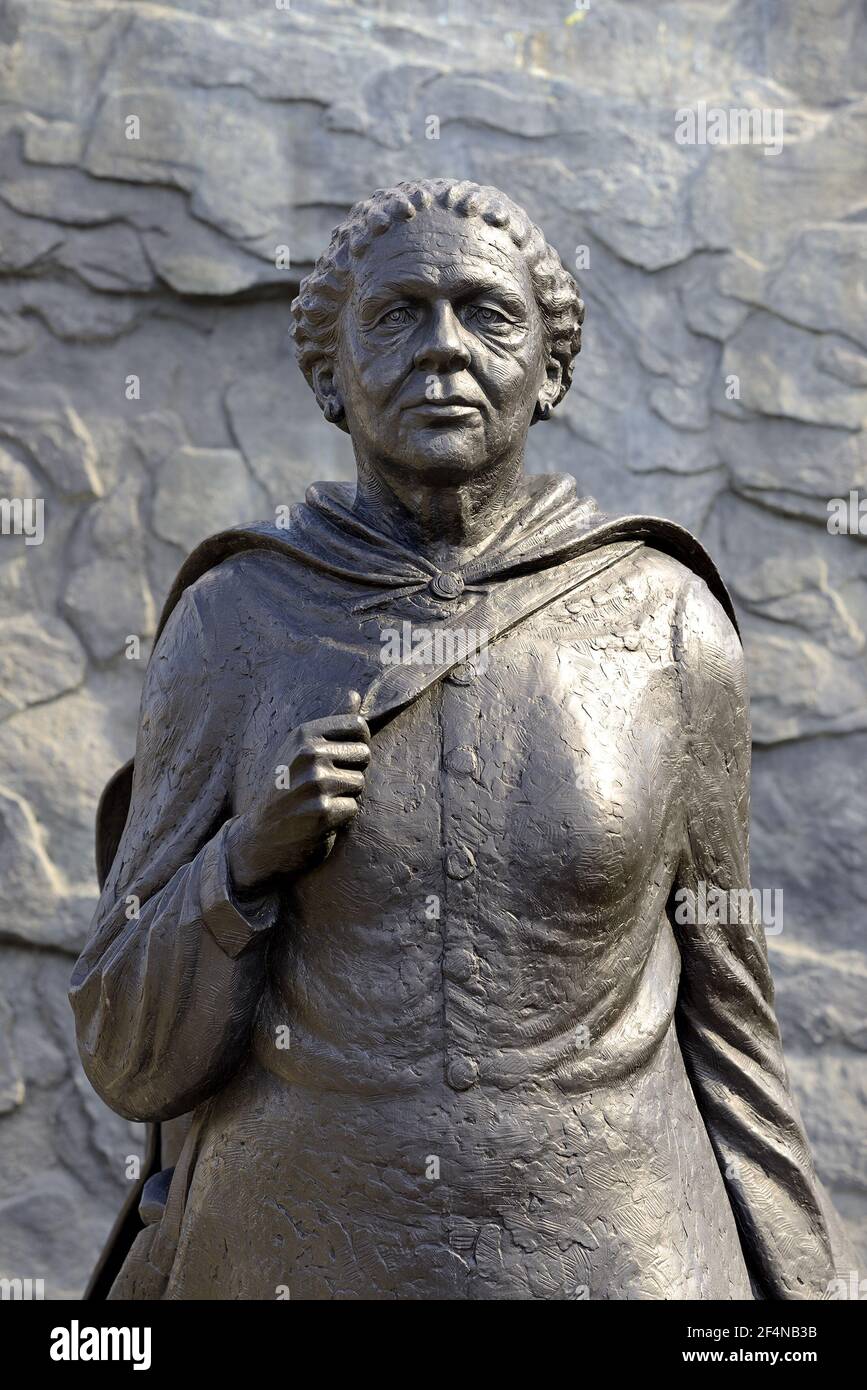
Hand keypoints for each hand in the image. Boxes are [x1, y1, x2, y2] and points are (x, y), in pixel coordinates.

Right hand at [226, 691, 370, 892]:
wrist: (259, 837)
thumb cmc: (285, 789)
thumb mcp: (299, 750)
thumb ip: (332, 724)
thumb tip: (355, 695)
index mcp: (304, 734)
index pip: (359, 725)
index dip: (357, 743)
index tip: (340, 757)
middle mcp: (308, 754)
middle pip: (364, 754)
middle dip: (351, 772)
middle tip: (323, 785)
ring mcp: (315, 783)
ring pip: (360, 783)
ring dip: (346, 796)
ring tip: (319, 801)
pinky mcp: (321, 811)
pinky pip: (354, 808)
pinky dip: (341, 817)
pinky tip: (318, 819)